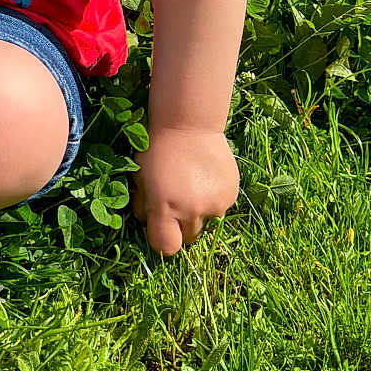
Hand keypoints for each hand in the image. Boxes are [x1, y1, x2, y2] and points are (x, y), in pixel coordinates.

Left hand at [131, 126, 238, 255]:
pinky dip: (212, 198)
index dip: (162, 240)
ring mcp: (214, 204)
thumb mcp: (140, 177)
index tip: (161, 228)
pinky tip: (205, 177)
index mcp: (165, 208)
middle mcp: (191, 210)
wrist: (189, 124)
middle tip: (176, 202)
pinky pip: (219, 207)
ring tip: (192, 185)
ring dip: (198, 211)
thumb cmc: (158, 149)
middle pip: (187, 238)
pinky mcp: (230, 195)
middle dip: (180, 226)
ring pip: (205, 222)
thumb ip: (143, 206)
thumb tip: (148, 223)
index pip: (166, 247)